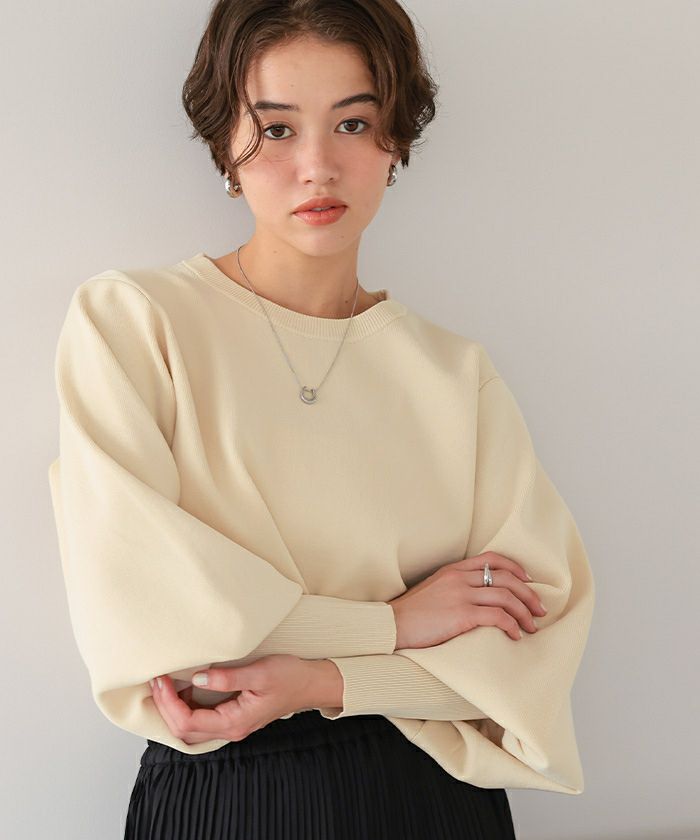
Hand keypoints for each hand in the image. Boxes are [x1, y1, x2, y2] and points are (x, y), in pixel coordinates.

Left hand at [150, 654, 315, 745]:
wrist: (311, 684)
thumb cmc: (290, 677)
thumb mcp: (260, 672)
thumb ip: (228, 678)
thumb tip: (196, 679)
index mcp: (235, 722)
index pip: (188, 722)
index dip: (169, 703)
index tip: (161, 679)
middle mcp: (230, 729)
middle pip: (184, 731)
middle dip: (164, 707)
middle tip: (155, 680)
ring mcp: (232, 725)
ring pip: (191, 728)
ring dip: (172, 709)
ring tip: (163, 684)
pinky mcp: (233, 716)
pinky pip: (201, 720)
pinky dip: (185, 707)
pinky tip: (182, 689)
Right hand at [388, 551, 546, 648]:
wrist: (391, 625)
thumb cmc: (410, 614)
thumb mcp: (432, 590)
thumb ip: (453, 588)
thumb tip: (476, 600)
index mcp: (453, 570)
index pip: (491, 559)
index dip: (515, 568)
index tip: (528, 581)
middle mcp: (459, 578)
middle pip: (505, 578)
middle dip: (528, 594)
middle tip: (539, 609)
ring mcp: (460, 595)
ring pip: (505, 597)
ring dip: (524, 612)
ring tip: (532, 626)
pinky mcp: (461, 614)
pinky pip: (497, 616)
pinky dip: (511, 625)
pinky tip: (515, 635)